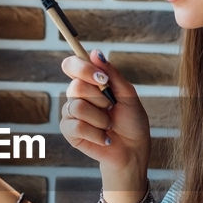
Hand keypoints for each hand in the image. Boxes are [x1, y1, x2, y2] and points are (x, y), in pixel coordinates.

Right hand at [59, 49, 149, 194]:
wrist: (132, 150)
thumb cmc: (132, 122)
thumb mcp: (128, 95)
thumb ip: (112, 74)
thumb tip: (95, 52)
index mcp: (89, 83)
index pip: (72, 65)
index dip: (83, 68)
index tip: (102, 79)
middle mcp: (77, 96)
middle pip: (75, 86)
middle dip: (100, 99)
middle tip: (111, 108)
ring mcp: (71, 113)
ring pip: (77, 107)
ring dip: (100, 118)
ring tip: (108, 125)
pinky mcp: (69, 132)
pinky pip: (76, 126)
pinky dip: (96, 133)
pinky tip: (104, 138)